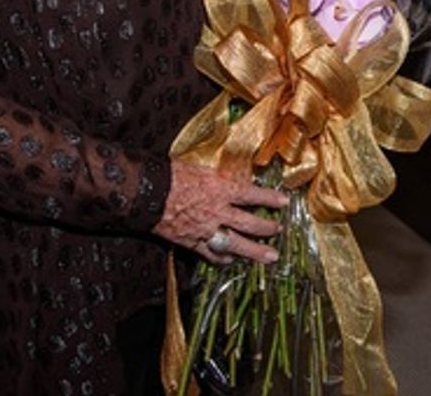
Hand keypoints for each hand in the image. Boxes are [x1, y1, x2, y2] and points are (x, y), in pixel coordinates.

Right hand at [154, 160, 287, 264]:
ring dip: (255, 251)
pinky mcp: (191, 242)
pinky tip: (232, 262)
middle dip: (267, 228)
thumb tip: (230, 178)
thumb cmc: (170, 174)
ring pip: (235, 244)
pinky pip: (211, 255)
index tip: (285, 201)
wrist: (145, 192)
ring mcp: (205, 230)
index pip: (252, 194)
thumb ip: (217, 177)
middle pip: (249, 223)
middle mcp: (217, 211)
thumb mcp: (198, 168)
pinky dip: (223, 259)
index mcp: (220, 189)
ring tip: (271, 257)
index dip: (270, 198)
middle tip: (279, 231)